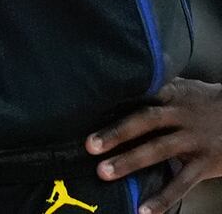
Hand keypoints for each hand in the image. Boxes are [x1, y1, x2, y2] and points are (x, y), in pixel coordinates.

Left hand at [88, 78, 221, 213]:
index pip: (141, 92)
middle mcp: (181, 114)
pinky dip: (163, 198)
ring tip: (104, 172)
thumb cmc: (203, 104)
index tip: (88, 103)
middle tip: (89, 145)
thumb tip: (113, 97)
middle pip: (145, 120)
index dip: (117, 97)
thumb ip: (155, 93)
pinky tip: (144, 210)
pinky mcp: (206, 163)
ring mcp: (193, 139)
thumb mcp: (182, 91)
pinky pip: (182, 183)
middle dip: (117, 133)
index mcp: (172, 93)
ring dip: (130, 161)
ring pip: (159, 149)